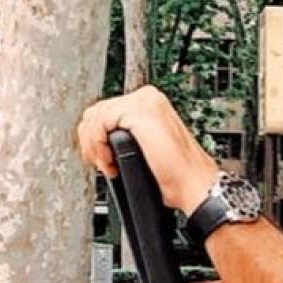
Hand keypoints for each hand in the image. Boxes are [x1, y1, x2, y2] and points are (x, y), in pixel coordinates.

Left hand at [77, 84, 218, 212]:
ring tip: (107, 164)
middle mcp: (147, 98)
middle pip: (97, 110)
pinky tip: (110, 161)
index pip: (105, 109)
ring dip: (93, 145)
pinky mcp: (140, 113)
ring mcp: (144, 103)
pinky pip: (101, 121)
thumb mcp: (144, 146)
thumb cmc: (175, 174)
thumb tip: (100, 139)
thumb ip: (125, 134)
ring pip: (96, 115)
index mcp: (149, 103)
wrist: (192, 184)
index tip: (100, 158)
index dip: (94, 136)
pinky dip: (98, 144)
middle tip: (102, 163)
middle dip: (91, 140)